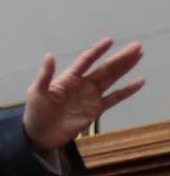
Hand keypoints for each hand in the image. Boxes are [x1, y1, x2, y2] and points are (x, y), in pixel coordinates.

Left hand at [23, 37, 144, 151]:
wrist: (40, 134)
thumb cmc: (36, 111)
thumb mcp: (37, 92)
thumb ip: (45, 75)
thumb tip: (49, 55)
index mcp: (68, 78)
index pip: (86, 61)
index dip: (97, 51)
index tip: (110, 40)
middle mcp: (82, 84)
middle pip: (104, 68)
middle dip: (120, 57)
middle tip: (137, 46)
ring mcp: (91, 96)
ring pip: (112, 79)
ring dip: (125, 68)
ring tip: (139, 55)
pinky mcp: (96, 110)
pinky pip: (114, 98)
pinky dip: (127, 91)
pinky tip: (139, 82)